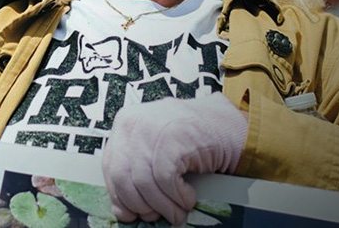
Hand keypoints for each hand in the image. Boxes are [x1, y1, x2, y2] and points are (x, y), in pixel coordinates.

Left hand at [102, 94, 248, 225]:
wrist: (229, 124)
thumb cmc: (193, 138)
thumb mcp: (155, 148)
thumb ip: (136, 169)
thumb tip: (121, 208)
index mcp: (125, 124)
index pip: (110, 166)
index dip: (119, 195)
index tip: (130, 212)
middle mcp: (134, 122)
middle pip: (122, 176)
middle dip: (139, 204)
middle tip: (155, 216)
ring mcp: (153, 127)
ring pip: (143, 182)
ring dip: (162, 206)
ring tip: (176, 212)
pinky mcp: (174, 138)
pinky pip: (165, 180)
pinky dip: (177, 197)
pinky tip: (188, 198)